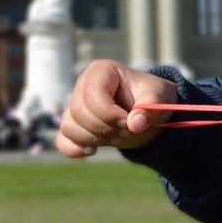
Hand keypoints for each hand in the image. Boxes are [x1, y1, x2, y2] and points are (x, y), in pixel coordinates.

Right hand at [56, 59, 177, 157]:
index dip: (109, 114)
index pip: (92, 94)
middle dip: (105, 128)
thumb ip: (150, 108)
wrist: (147, 112)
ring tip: (117, 137)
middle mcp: (82, 85)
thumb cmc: (150, 97)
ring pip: (69, 126)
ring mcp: (75, 104)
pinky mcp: (74, 124)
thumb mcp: (158, 98)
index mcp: (101, 71)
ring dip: (95, 139)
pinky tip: (92, 150)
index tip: (128, 123)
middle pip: (79, 112)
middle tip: (127, 131)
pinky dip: (74, 149)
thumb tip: (134, 125)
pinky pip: (63, 139)